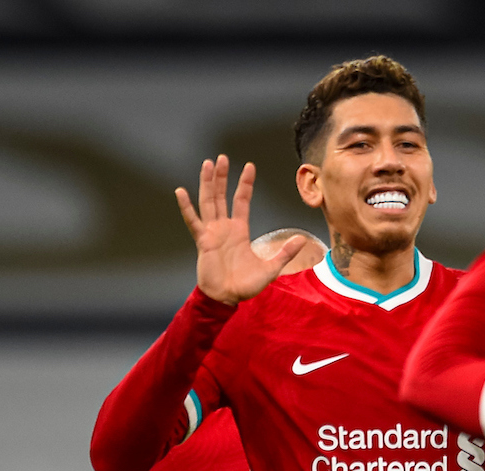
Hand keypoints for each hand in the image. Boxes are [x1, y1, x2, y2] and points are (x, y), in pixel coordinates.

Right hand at [175, 155, 305, 304]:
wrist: (227, 298)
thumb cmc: (246, 285)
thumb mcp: (271, 268)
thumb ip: (285, 253)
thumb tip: (303, 239)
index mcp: (240, 230)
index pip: (242, 201)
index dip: (245, 184)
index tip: (249, 166)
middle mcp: (224, 227)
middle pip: (222, 196)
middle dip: (222, 177)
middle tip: (222, 157)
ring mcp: (212, 232)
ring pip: (208, 202)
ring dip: (207, 184)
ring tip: (207, 165)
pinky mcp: (202, 241)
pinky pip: (193, 221)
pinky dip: (186, 207)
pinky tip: (181, 192)